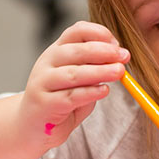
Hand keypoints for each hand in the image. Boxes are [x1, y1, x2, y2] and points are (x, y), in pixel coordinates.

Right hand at [17, 21, 129, 151]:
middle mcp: (47, 63)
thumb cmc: (61, 99)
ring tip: (119, 72)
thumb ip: (95, 69)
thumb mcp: (79, 79)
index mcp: (57, 51)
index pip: (76, 31)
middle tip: (124, 57)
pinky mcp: (44, 104)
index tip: (117, 44)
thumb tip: (119, 61)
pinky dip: (90, 92)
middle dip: (104, 52)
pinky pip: (70, 96)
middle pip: (76, 51)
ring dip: (100, 71)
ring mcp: (43, 83)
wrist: (33, 127)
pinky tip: (104, 90)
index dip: (98, 34)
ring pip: (74, 73)